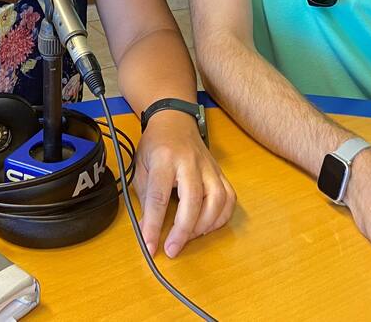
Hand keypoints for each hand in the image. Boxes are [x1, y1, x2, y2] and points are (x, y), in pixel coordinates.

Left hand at [132, 111, 235, 257]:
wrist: (174, 120)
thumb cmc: (155, 145)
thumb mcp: (140, 168)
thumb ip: (145, 198)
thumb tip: (148, 230)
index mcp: (165, 159)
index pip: (159, 196)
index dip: (154, 225)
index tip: (149, 246)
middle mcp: (190, 162)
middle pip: (193, 200)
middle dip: (183, 231)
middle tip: (172, 249)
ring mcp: (208, 167)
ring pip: (217, 200)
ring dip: (204, 225)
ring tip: (188, 237)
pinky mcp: (220, 172)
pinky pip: (229, 198)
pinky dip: (221, 218)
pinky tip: (206, 227)